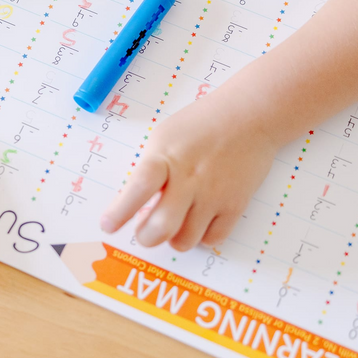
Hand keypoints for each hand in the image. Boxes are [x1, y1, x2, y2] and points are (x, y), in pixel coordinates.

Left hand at [100, 83, 277, 250]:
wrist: (250, 116)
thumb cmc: (201, 124)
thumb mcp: (164, 137)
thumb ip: (149, 168)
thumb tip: (132, 203)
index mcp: (166, 157)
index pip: (140, 188)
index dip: (120, 211)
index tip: (107, 225)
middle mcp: (189, 179)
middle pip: (161, 227)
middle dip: (146, 237)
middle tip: (144, 230)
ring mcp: (214, 194)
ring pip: (185, 240)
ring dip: (174, 238)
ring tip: (175, 222)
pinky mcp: (235, 205)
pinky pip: (212, 239)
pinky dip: (202, 237)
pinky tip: (198, 221)